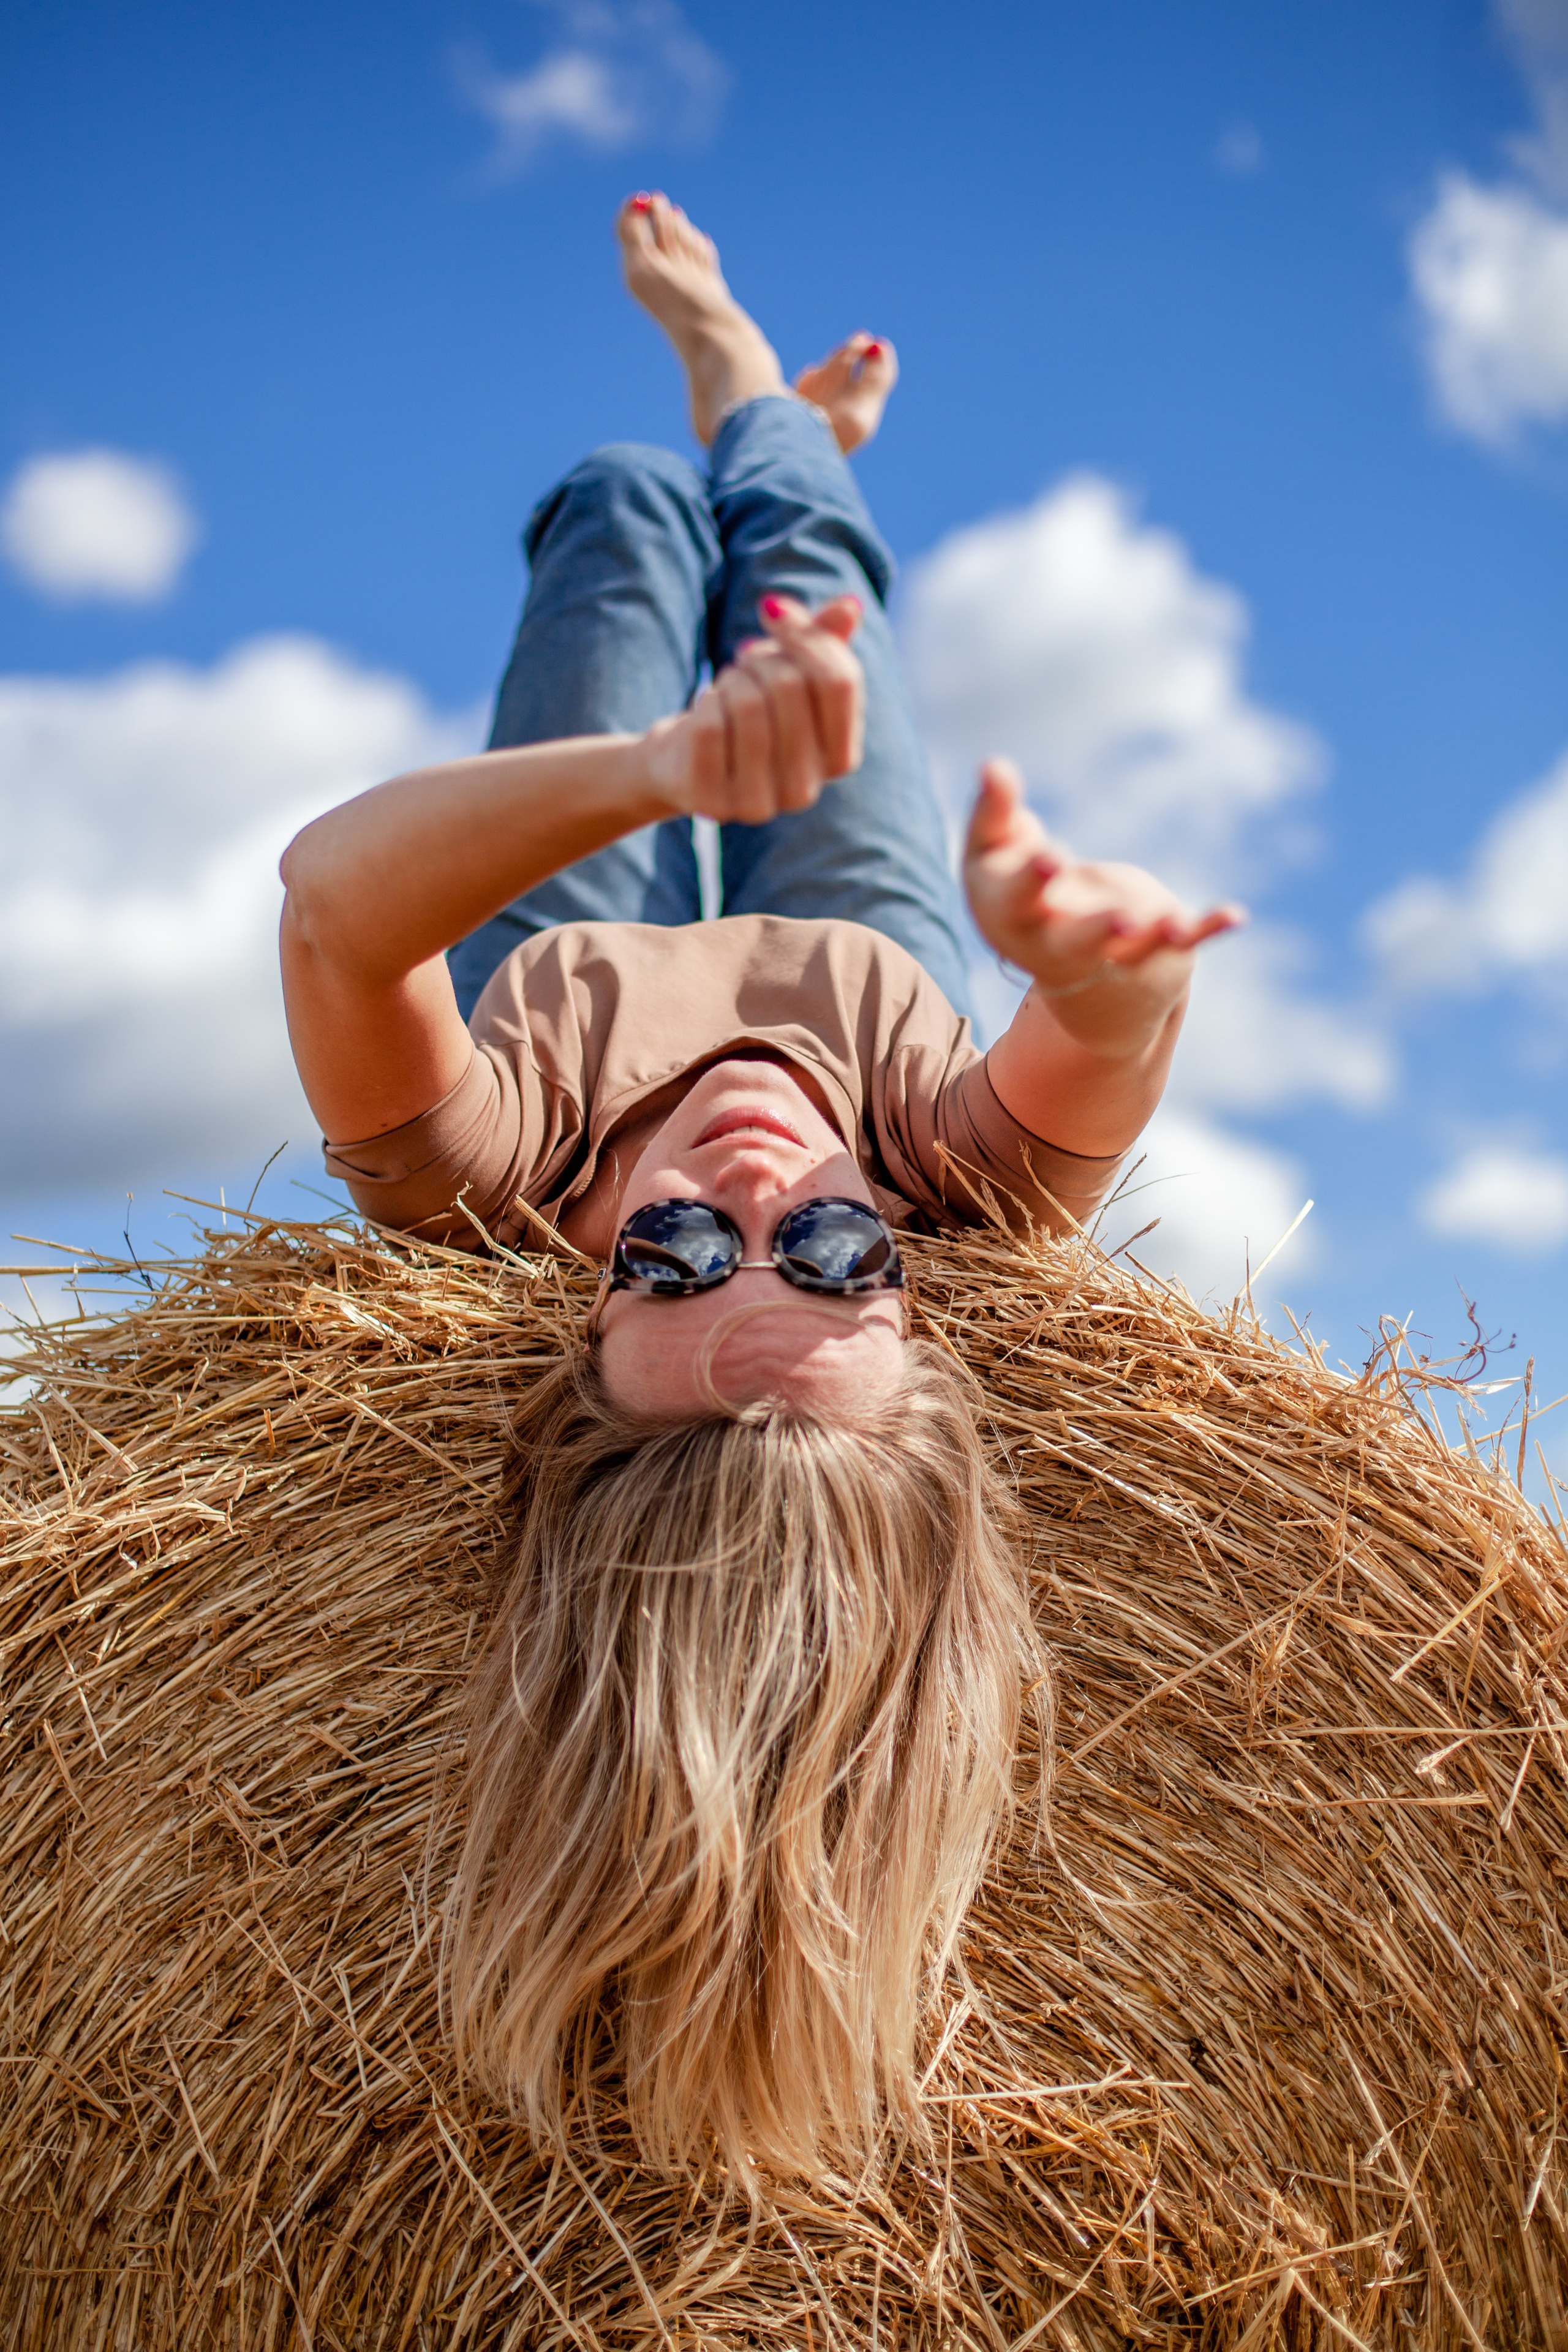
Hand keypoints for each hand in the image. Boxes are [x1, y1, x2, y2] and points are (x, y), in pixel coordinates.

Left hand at [641, 593, 863, 821]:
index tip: (772, 610)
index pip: (840, 682)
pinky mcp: (714, 802)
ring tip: (725, 688)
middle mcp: (807, 789)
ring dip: (730, 679)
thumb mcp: (788, 671)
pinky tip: (704, 713)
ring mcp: (762, 803)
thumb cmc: (747, 711)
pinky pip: (710, 728)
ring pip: (749, 705)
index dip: (805, 635)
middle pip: (791, 686)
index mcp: (840, 757)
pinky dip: (703, 703)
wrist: (685, 762)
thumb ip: (823, 641)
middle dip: (760, 659)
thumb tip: (851, 605)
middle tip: (744, 662)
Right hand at [964, 759, 1241, 1036]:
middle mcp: (1060, 944)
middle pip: (1076, 944)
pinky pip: (1180, 944)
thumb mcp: (995, 854)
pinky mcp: (1149, 950)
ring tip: (1175, 925)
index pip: (1019, 901)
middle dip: (1098, 930)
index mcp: (1014, 917)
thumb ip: (994, 812)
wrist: (1066, 967)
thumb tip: (993, 763)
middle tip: (1122, 920)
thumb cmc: (1019, 895)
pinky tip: (1234, 914)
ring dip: (1152, 938)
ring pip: (1130, 951)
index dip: (1033, 881)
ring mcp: (1108, 952)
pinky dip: (1206, 929)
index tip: (1052, 857)